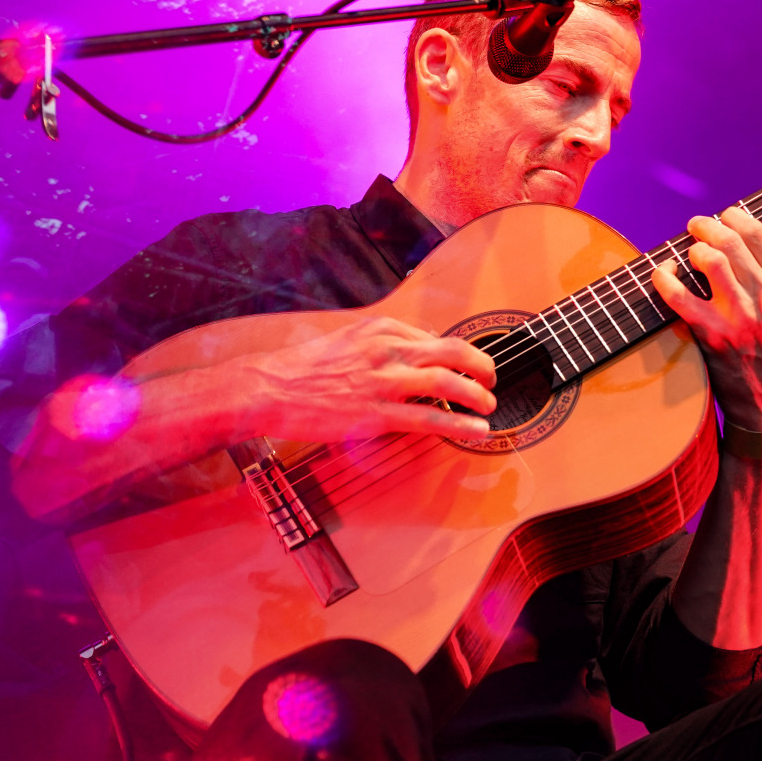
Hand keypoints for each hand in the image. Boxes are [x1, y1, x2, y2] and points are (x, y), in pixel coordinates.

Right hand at [243, 315, 495, 442]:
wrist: (268, 388)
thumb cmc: (303, 368)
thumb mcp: (348, 339)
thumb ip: (382, 344)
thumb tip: (416, 352)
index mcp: (381, 329)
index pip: (434, 337)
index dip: (459, 354)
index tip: (469, 365)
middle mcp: (387, 350)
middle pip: (453, 351)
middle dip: (481, 365)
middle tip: (492, 379)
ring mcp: (382, 382)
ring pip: (447, 382)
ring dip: (477, 395)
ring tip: (489, 406)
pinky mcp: (375, 414)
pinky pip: (429, 419)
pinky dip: (459, 425)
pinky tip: (476, 431)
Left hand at [651, 206, 761, 433]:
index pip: (759, 234)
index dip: (735, 217)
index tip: (723, 215)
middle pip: (731, 241)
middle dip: (707, 226)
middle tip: (695, 226)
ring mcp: (742, 318)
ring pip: (710, 260)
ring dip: (692, 248)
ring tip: (687, 251)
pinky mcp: (715, 336)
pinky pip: (680, 295)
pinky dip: (665, 278)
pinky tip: (662, 274)